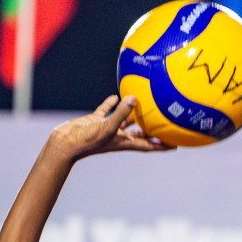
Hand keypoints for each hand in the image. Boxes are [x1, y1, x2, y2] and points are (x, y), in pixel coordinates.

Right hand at [45, 95, 174, 161]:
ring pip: (124, 120)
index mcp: (124, 143)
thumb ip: (121, 113)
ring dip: (134, 113)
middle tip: (165, 123)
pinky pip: (107, 110)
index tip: (176, 144)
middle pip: (139, 133)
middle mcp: (118, 136)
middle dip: (152, 130)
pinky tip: (118, 95)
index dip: (161, 146)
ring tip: (146, 105)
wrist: (65, 144)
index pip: (147, 145)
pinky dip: (113, 104)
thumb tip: (133, 98)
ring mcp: (107, 128)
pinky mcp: (95, 120)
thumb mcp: (107, 127)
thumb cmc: (87, 141)